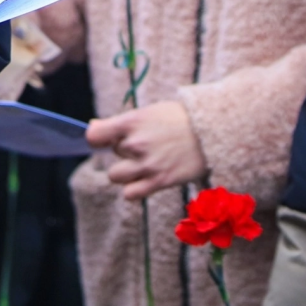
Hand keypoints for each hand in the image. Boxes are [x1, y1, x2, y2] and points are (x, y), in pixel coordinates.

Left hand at [84, 99, 205, 200]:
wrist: (212, 132)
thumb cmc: (180, 118)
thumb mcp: (149, 111)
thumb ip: (122, 122)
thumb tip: (92, 126)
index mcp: (132, 121)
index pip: (94, 136)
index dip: (97, 138)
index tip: (105, 138)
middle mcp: (136, 144)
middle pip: (111, 153)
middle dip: (123, 150)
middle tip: (144, 145)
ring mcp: (147, 165)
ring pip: (115, 176)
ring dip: (125, 171)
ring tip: (142, 163)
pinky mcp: (159, 182)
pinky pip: (130, 194)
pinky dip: (134, 189)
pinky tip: (146, 178)